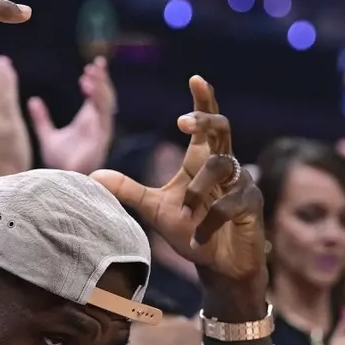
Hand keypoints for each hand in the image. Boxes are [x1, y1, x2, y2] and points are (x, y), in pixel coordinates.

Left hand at [29, 56, 116, 173]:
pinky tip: (90, 88)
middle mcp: (97, 124)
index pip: (96, 96)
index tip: (90, 66)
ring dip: (101, 86)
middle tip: (96, 62)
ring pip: (107, 103)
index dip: (96, 81)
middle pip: (105, 96)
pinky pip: (103, 115)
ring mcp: (101, 131)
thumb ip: (42, 119)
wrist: (61, 182)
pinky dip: (98, 100)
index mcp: (88, 121)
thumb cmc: (59, 164)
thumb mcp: (48, 136)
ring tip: (91, 71)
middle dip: (102, 79)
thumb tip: (33, 100)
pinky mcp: (101, 139)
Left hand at [93, 76, 263, 286]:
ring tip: (185, 215)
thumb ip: (129, 190)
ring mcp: (241, 183)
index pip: (205, 125)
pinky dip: (209, 222)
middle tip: (182, 122)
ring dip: (196, 192)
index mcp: (201, 161)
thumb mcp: (155, 209)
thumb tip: (92, 175)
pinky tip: (199, 239)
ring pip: (219, 168)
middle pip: (221, 128)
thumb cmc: (193, 233)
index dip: (203, 100)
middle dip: (204, 119)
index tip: (195, 77)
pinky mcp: (252, 204)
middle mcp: (224, 166)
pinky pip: (229, 204)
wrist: (218, 267)